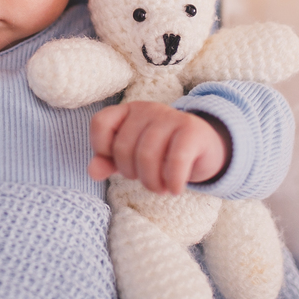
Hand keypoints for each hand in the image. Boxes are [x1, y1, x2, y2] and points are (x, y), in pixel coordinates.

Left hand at [88, 101, 229, 193]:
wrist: (204, 148)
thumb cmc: (162, 152)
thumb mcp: (132, 156)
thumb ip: (108, 161)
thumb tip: (93, 171)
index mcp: (128, 111)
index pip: (100, 123)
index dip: (101, 148)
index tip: (117, 163)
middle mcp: (147, 109)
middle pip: (123, 147)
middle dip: (131, 173)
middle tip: (145, 180)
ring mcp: (170, 117)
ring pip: (147, 155)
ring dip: (152, 182)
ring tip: (160, 188)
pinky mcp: (192, 130)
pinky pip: (176, 159)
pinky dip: (173, 181)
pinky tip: (176, 189)